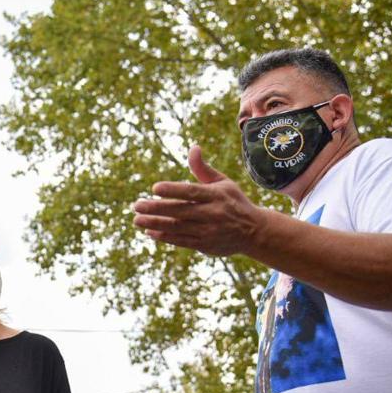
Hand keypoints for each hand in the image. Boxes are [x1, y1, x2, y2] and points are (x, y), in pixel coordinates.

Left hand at [132, 146, 263, 255]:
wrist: (254, 232)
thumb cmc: (233, 202)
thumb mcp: (223, 182)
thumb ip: (203, 168)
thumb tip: (193, 147)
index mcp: (216, 196)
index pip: (191, 192)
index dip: (173, 190)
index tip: (154, 188)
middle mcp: (212, 214)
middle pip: (180, 211)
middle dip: (156, 208)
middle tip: (136, 205)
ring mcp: (208, 231)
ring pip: (178, 227)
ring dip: (155, 224)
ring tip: (137, 220)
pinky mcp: (205, 245)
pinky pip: (181, 241)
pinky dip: (164, 237)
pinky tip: (149, 232)